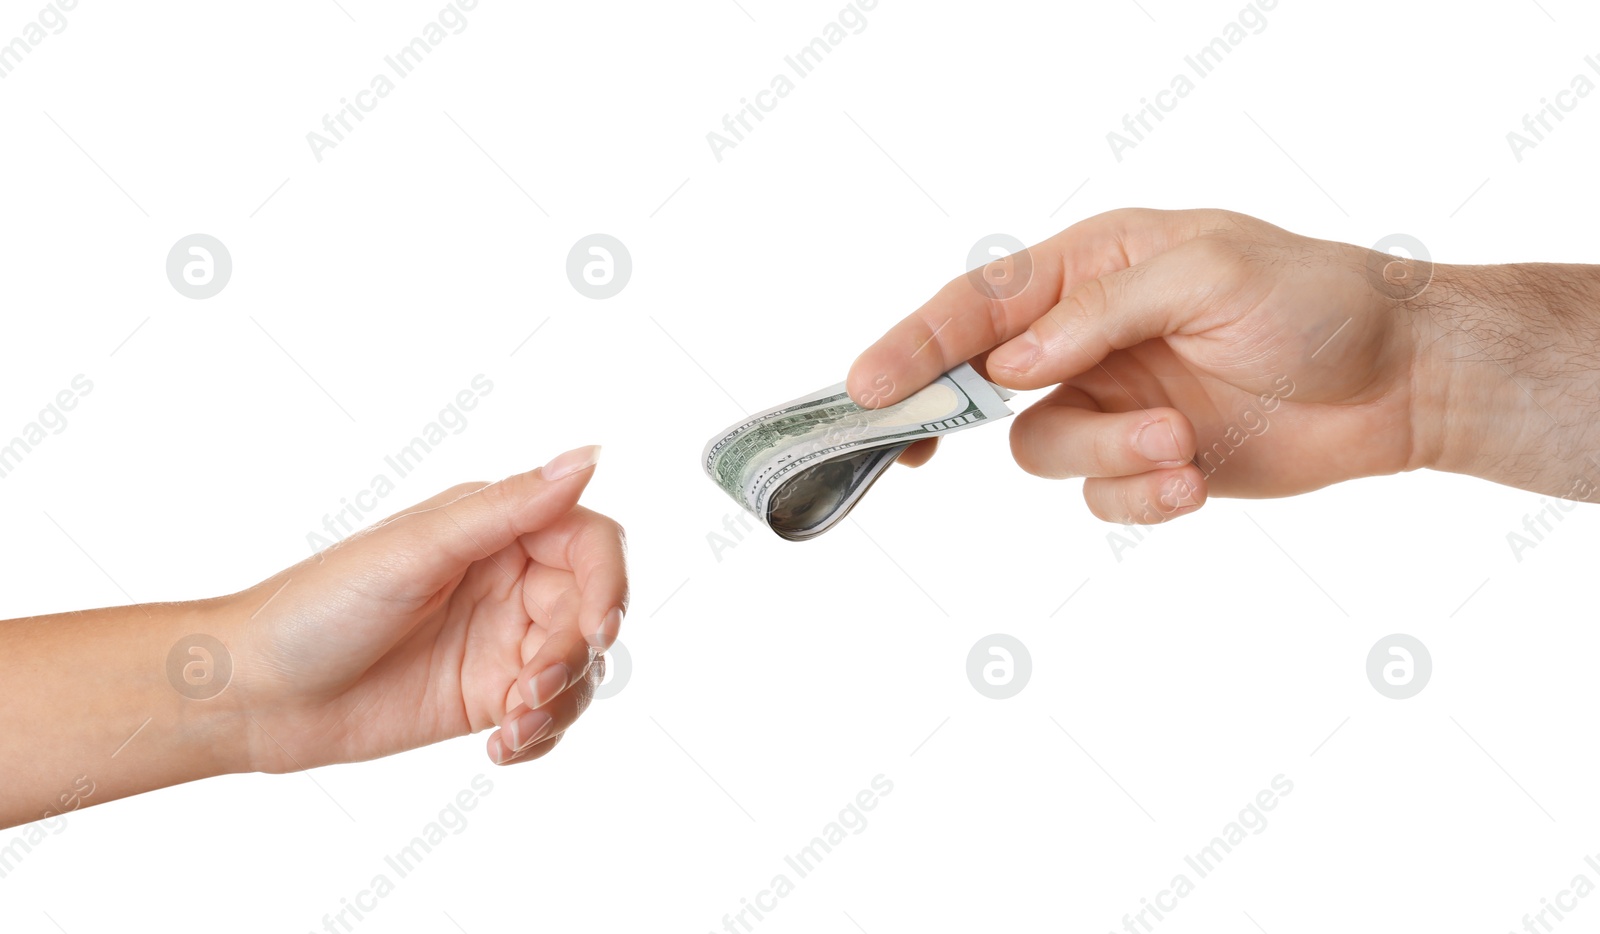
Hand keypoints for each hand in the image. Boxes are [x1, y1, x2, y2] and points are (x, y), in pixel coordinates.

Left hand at [222, 445, 627, 770]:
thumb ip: (507, 508)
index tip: (594, 631)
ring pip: (581, 670)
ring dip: (562, 704)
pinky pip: (550, 715)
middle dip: (575, 657)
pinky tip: (501, 748)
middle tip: (529, 690)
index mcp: (496, 526)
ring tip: (510, 729)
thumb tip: (588, 457)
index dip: (609, 584)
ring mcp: (502, 640)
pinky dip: (543, 736)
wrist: (255, 694)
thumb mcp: (416, 552)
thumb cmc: (315, 607)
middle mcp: (509, 579)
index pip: (593, 543)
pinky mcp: (489, 696)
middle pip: (594, 613)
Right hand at [849, 208, 1548, 522]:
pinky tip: (1194, 480)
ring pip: (1044, 449)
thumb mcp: (1208, 274)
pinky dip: (1140, 497)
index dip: (916, 343)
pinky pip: (1102, 496)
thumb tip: (1010, 367)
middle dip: (946, 414)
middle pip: (979, 382)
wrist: (1397, 380)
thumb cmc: (1313, 301)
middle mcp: (1085, 336)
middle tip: (912, 449)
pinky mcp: (1146, 462)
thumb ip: (1098, 315)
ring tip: (1178, 447)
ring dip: (1105, 455)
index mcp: (1090, 268)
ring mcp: (1112, 401)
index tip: (866, 387)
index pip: (980, 304)